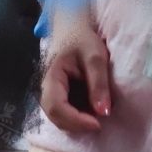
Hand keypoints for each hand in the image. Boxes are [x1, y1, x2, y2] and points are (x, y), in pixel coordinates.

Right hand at [40, 6, 110, 132]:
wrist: (72, 26)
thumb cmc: (83, 38)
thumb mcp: (96, 57)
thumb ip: (99, 84)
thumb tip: (104, 112)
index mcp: (52, 77)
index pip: (56, 107)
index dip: (75, 120)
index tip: (97, 124)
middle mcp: (47, 88)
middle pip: (55, 117)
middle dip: (77, 125)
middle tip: (100, 124)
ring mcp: (53, 93)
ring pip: (60, 118)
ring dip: (78, 123)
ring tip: (97, 118)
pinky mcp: (60, 95)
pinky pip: (66, 112)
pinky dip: (79, 118)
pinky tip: (93, 112)